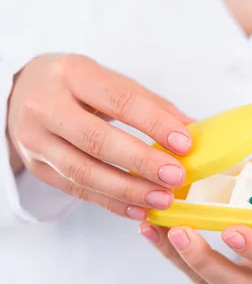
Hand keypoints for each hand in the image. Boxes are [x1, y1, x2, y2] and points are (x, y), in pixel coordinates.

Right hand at [7, 54, 193, 219]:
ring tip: (162, 199)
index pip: (118, 100)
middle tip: (176, 176)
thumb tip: (194, 130)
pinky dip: (111, 203)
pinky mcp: (36, 167)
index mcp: (72, 73)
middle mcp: (46, 105)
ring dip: (128, 190)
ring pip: (83, 172)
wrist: (24, 93)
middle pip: (96, 140)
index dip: (153, 123)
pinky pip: (77, 190)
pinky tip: (139, 210)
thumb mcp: (111, 82)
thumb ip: (152, 105)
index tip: (184, 144)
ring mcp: (35, 139)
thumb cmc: (79, 87)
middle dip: (141, 162)